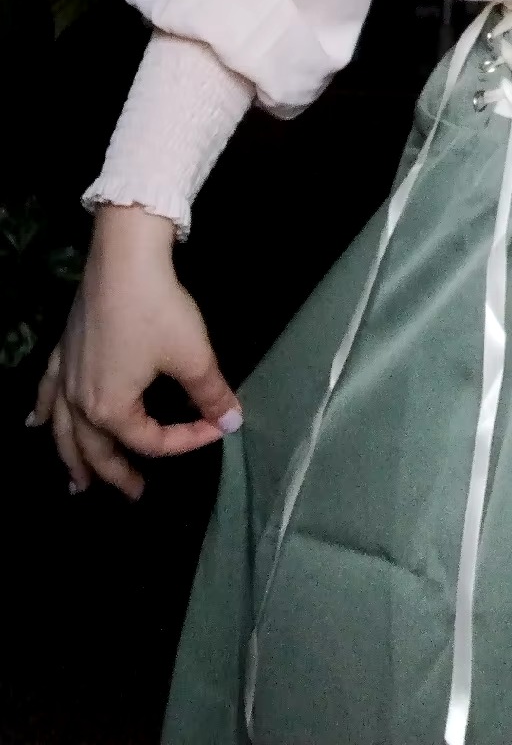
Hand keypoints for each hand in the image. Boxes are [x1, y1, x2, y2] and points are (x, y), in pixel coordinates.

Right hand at [26, 204, 241, 499]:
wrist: (123, 260)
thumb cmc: (158, 310)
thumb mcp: (193, 355)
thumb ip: (210, 393)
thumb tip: (232, 420)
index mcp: (112, 408)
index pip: (150, 440)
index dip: (186, 440)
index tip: (216, 427)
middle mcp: (79, 400)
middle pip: (97, 449)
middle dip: (116, 474)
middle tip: (133, 493)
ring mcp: (66, 375)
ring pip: (63, 430)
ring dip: (71, 458)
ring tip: (77, 484)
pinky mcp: (62, 350)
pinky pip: (46, 392)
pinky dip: (43, 411)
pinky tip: (36, 421)